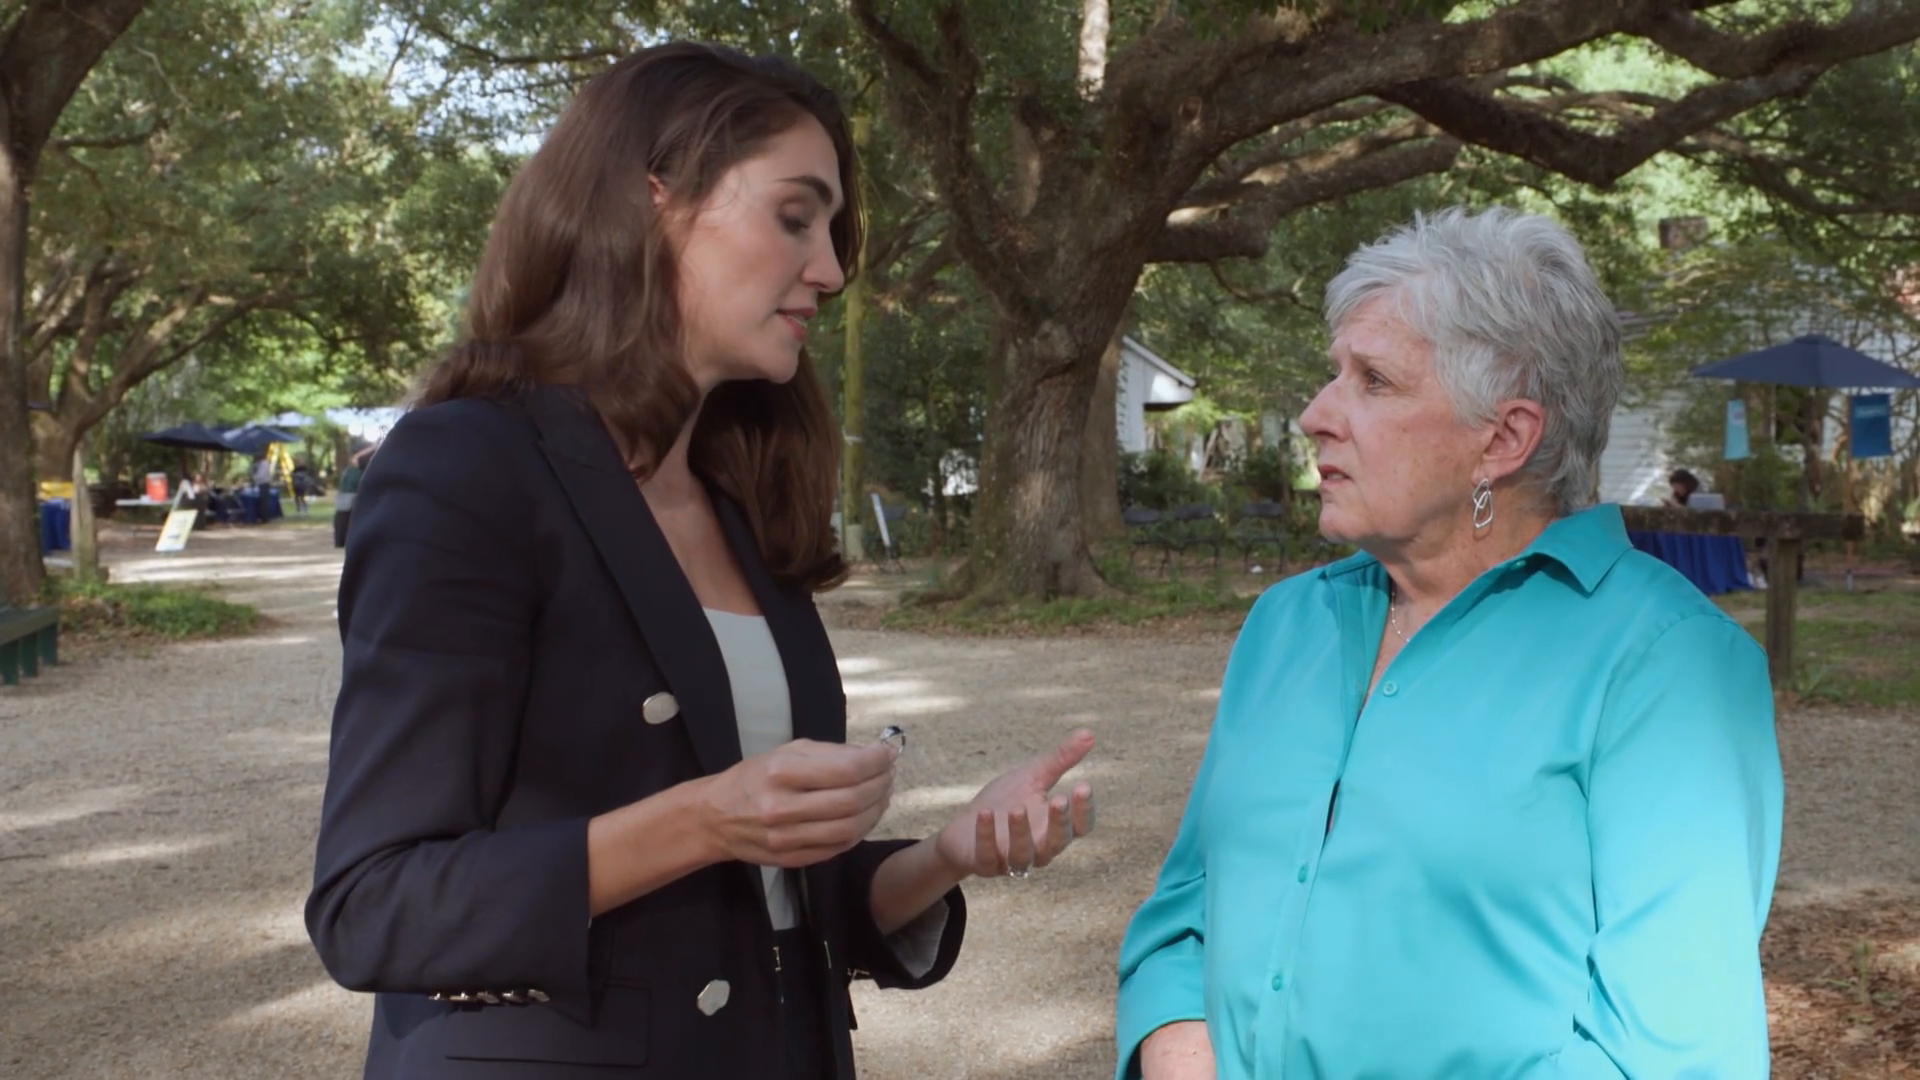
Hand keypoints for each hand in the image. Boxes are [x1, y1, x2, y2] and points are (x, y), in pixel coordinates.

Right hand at [700, 739, 895, 868]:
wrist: (715, 817)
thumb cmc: (754, 777)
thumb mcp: (786, 752)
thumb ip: (830, 753)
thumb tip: (874, 754)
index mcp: (780, 772)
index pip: (845, 769)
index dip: (875, 762)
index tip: (887, 753)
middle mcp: (781, 807)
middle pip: (851, 801)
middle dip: (880, 785)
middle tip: (889, 774)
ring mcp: (785, 838)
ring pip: (849, 829)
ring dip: (875, 810)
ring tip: (883, 794)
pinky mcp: (790, 859)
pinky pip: (837, 848)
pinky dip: (859, 831)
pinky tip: (865, 816)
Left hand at [935, 728, 1094, 878]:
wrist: (964, 828)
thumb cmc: (1005, 801)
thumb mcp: (1033, 776)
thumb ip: (1060, 759)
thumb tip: (1089, 733)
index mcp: (1055, 827)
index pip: (1081, 826)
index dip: (1085, 810)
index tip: (1084, 785)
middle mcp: (1039, 848)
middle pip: (1057, 843)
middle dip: (1060, 823)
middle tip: (1059, 799)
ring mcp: (1012, 859)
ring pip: (1024, 855)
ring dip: (1021, 833)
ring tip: (1017, 808)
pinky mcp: (986, 864)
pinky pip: (988, 856)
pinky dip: (986, 836)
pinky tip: (984, 812)